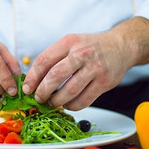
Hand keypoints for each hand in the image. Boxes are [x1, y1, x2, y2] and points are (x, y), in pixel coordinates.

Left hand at [23, 17, 148, 109]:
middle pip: (55, 76)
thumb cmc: (90, 47)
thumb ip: (54, 58)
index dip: (32, 77)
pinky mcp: (105, 82)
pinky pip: (84, 100)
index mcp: (69, 42)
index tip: (27, 89)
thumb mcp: (71, 43)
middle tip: (39, 98)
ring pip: (69, 91)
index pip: (44, 60)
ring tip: (52, 103)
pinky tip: (68, 104)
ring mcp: (95, 68)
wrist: (121, 45)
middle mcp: (82, 53)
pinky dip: (72, 106)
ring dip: (57, 101)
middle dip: (43, 91)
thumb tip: (33, 80)